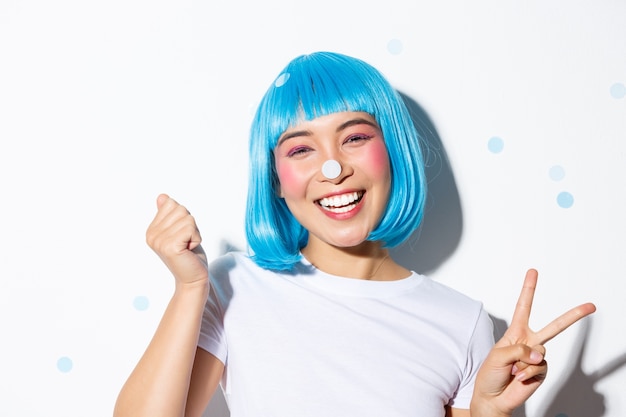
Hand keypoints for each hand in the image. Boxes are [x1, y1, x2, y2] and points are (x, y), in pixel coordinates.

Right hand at [146, 194, 207, 284]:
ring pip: (187, 218)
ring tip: (188, 247)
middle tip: (186, 242)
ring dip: (194, 232)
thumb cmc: (188, 255)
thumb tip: (162, 197)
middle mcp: (152, 235)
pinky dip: (196, 238)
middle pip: (180, 210)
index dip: (184, 218)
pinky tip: (189, 250)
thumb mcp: (179, 230)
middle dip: (190, 225)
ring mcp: (159, 241)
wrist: (192, 278)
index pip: (171, 204)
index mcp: (152, 230)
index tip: (182, 235)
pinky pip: (190, 228)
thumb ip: (169, 214)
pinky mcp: (170, 247)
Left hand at [472, 269, 595, 416]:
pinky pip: (539, 367)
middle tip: (590, 306)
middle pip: (554, 327)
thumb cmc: (490, 374)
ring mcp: (536, 357)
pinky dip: (527, 373)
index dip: (529, 289)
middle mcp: (528, 342)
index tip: (533, 272)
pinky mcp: (541, 372)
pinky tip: (519, 377)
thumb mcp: (497, 355)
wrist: (493, 398)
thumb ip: (518, 349)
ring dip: (523, 362)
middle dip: (573, 316)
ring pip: (540, 351)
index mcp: (515, 333)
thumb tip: (539, 354)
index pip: (523, 307)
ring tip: (513, 370)